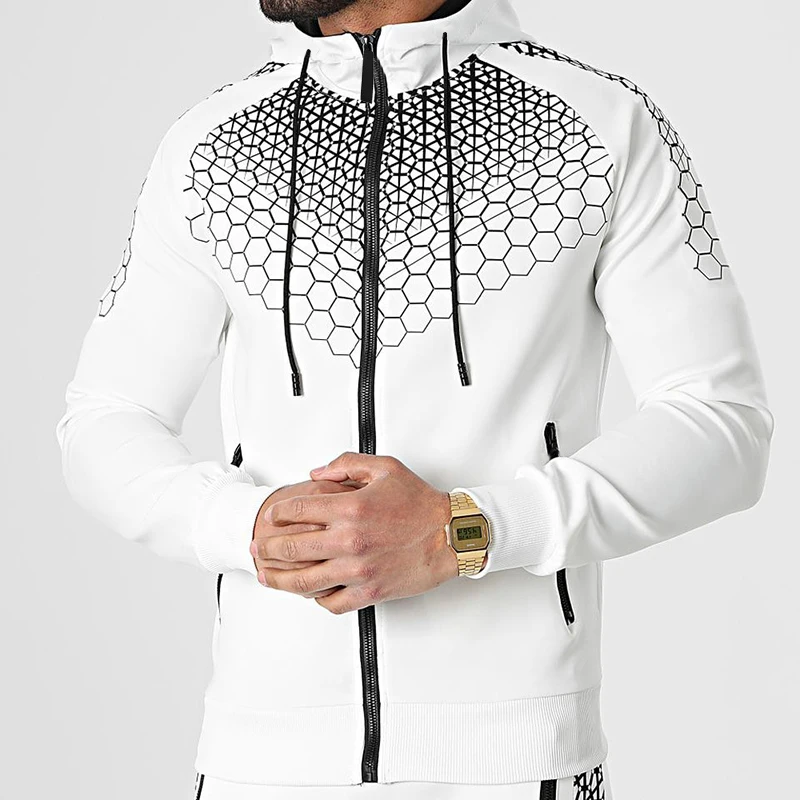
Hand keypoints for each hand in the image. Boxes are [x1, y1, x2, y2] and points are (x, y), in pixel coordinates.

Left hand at [251, 452, 457, 612]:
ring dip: (279, 579)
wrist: (450, 535)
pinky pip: (332, 602)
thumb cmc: (420, 504)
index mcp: (351, 508)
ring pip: (304, 582)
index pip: (298, 510)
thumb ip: (347, 463)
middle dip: (267, 547)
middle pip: (291, 548)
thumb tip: (317, 471)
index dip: (278, 512)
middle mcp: (350, 541)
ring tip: (266, 576)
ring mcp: (358, 570)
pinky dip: (316, 599)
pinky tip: (310, 592)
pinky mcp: (369, 591)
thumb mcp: (385, 468)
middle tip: (257, 547)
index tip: (271, 516)